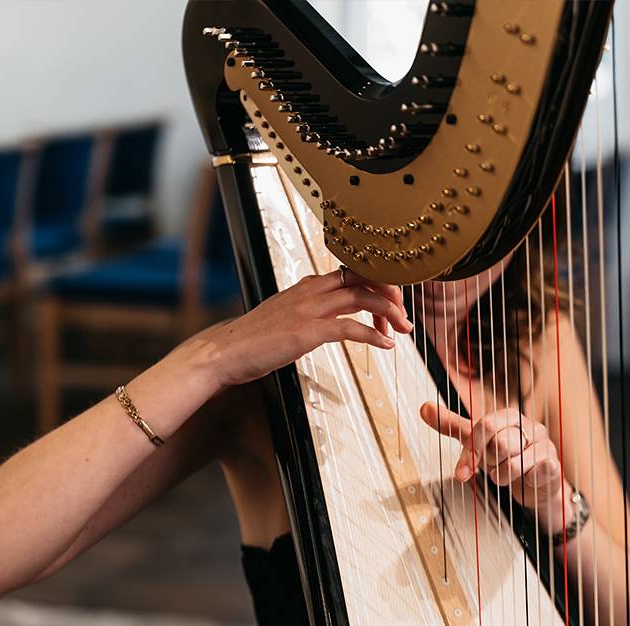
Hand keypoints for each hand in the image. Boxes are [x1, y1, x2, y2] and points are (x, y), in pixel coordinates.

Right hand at [200, 269, 411, 387]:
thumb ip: (311, 311)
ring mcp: (309, 309)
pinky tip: (386, 345)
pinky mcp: (307, 331)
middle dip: (391, 293)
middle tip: (403, 313)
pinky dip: (374, 336)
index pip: (353, 272)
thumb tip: (334, 317)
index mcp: (308, 285)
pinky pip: (350, 328)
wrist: (226, 350)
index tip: (392, 299)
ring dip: (389, 313)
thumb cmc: (255, 338)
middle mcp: (311, 291)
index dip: (379, 282)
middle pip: (364, 278)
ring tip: (402, 329)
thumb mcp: (288, 316)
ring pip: (363, 298)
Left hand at [419, 402, 569, 532]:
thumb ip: (453, 427)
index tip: (460, 473)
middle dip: (490, 464)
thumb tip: (423, 407)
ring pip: (513, 462)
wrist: (537, 487)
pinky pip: (532, 472)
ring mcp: (545, 445)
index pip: (485, 426)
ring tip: (507, 475)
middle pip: (499, 445)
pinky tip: (525, 481)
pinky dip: (521, 482)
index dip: (471, 451)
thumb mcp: (477, 444)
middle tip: (494, 467)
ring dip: (503, 477)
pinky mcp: (554, 465)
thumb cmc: (506, 460)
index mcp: (510, 417)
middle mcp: (529, 427)